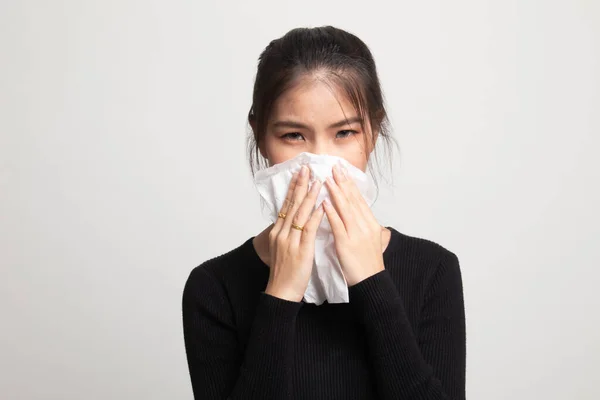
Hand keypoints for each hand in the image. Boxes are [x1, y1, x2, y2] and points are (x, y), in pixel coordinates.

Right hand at [265, 165, 324, 301]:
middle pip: (291, 205)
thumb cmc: (284, 273)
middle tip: (306, 168)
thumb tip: (292, 222)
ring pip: (300, 214)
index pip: (286, 205)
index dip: (293, 188)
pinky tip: (322, 206)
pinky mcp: (300, 250)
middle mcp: (282, 233)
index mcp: (277, 232)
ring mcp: (290, 241)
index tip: (299, 173)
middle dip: (300, 185)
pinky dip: (316, 216)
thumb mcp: (281, 249)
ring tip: (317, 181)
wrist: (280, 292)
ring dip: (309, 196)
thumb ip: (287, 234)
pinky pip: (309, 230)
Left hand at [323, 163, 384, 286]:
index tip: (343, 171)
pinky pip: (338, 224)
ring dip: (335, 192)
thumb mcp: (372, 241)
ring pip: (345, 208)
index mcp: (371, 224)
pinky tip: (324, 202)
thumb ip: (366, 226)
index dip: (350, 184)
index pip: (359, 200)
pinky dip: (331, 212)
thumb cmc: (368, 264)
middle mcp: (365, 226)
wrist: (371, 282)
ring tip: (327, 178)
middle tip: (334, 166)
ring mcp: (356, 233)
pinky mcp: (346, 243)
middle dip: (343, 182)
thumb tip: (362, 214)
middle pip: (353, 199)